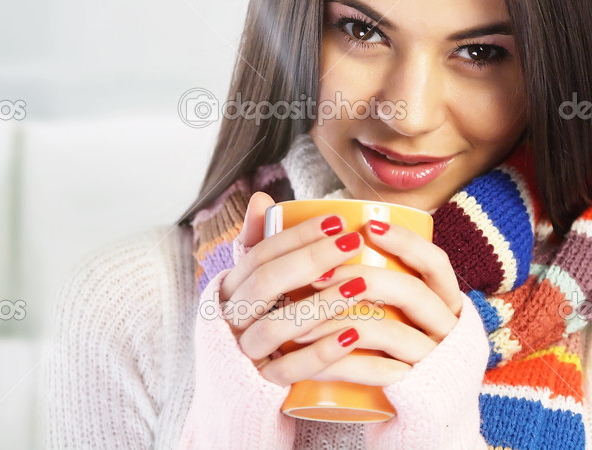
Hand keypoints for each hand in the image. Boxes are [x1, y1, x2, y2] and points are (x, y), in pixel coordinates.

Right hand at [218, 192, 375, 385]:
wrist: (238, 392)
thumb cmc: (258, 324)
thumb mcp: (255, 286)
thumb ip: (261, 245)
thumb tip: (262, 199)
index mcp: (230, 288)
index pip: (260, 254)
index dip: (298, 236)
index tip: (337, 220)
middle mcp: (231, 319)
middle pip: (265, 284)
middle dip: (311, 259)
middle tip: (353, 243)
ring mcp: (244, 354)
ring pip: (275, 327)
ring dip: (320, 304)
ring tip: (360, 286)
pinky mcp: (261, 387)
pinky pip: (288, 370)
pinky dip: (321, 353)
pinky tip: (352, 336)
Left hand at [286, 219, 464, 385]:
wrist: (423, 412)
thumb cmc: (400, 350)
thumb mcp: (400, 313)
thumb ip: (377, 277)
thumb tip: (333, 225)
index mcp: (445, 301)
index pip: (435, 263)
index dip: (406, 242)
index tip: (368, 226)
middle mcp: (447, 327)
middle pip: (411, 293)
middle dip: (362, 277)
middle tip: (317, 273)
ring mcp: (433, 360)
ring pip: (390, 332)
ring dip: (340, 320)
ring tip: (300, 318)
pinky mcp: (414, 391)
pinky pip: (377, 372)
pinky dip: (342, 361)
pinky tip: (313, 355)